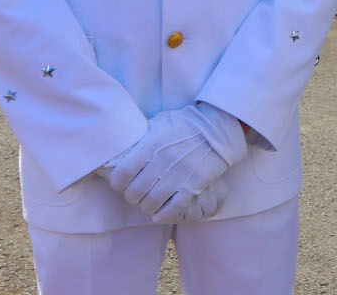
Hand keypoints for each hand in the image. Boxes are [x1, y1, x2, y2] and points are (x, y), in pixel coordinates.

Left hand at [106, 103, 246, 220]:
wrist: (219, 128)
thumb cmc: (186, 123)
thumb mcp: (160, 122)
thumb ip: (142, 136)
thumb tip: (124, 147)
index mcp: (151, 144)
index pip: (122, 174)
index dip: (117, 183)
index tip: (120, 183)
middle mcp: (163, 162)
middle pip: (134, 192)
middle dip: (131, 196)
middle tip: (135, 194)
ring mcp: (179, 175)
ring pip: (150, 203)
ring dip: (146, 206)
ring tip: (148, 202)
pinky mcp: (194, 186)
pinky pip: (173, 209)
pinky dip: (163, 215)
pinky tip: (159, 214)